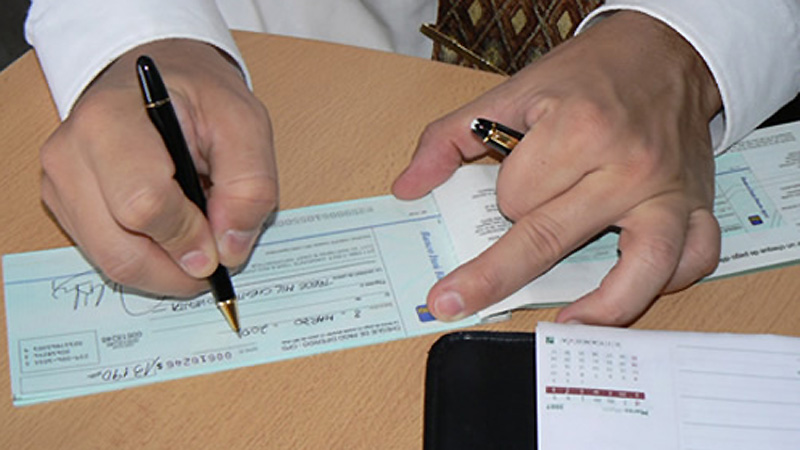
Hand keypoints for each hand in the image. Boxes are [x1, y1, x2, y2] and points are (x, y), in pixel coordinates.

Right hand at [40, 39, 276, 296]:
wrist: (162, 77)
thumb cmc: (201, 98)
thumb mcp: (246, 124)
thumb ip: (250, 186)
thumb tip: (229, 250)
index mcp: (110, 121)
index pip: (143, 205)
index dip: (189, 236)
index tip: (221, 244)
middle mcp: (71, 154)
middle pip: (119, 249)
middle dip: (176, 268)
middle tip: (214, 261)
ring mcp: (60, 183)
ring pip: (111, 261)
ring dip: (165, 268)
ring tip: (197, 240)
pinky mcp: (66, 206)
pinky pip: (106, 256)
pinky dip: (149, 259)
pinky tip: (173, 232)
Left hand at [393, 11, 722, 324]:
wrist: (664, 51)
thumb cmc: (588, 74)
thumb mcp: (511, 92)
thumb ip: (449, 138)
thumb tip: (408, 187)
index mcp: (578, 128)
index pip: (516, 197)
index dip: (504, 197)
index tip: (516, 182)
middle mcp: (626, 165)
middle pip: (552, 238)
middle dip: (495, 274)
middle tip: (454, 301)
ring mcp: (666, 191)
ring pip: (642, 268)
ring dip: (603, 308)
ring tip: (566, 329)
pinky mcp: (695, 204)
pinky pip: (693, 259)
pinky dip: (668, 285)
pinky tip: (632, 295)